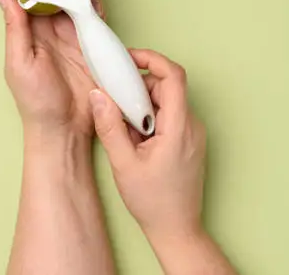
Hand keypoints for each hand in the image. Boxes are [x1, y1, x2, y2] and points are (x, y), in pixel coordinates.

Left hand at [0, 0, 105, 138]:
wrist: (65, 129)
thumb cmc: (36, 101)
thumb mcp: (20, 62)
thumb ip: (15, 27)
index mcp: (29, 33)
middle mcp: (51, 32)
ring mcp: (73, 37)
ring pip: (77, 5)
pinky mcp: (93, 46)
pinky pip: (95, 21)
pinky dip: (96, 7)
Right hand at [89, 49, 206, 240]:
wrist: (176, 229)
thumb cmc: (153, 201)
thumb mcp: (123, 163)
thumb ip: (109, 126)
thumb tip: (97, 95)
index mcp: (179, 127)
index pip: (173, 76)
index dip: (151, 59)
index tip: (128, 58)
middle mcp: (191, 126)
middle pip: (165, 87)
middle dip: (137, 88)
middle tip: (114, 101)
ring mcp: (191, 134)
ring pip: (164, 102)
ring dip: (140, 105)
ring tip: (123, 128)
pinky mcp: (186, 141)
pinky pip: (167, 116)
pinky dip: (146, 118)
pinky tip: (133, 138)